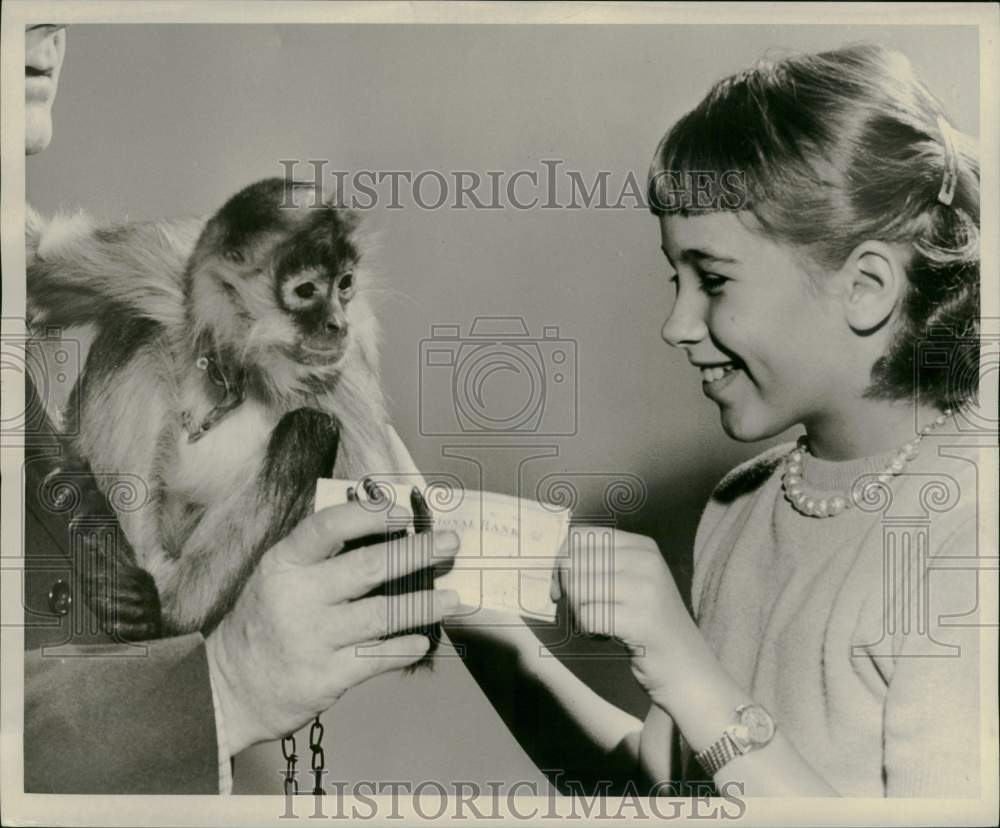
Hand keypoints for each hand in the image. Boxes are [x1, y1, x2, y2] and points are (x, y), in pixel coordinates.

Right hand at [205, 501, 460, 753]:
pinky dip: (405, 646)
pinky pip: (377, 657)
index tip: (403, 512)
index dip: (372, 514)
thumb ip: (322, 555)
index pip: (330, 525)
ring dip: (424, 604)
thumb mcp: (279, 578)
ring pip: (382, 615)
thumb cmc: (266, 623)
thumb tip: (385, 531)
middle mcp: (297, 596)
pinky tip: (423, 639)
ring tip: (452, 597)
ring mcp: (311, 638)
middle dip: (418, 552)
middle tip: (450, 544)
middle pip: (369, 567)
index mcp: (284, 563)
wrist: (228, 689)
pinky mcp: (324, 676)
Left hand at [553, 527, 703, 710]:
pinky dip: (586, 630)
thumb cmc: (648, 624)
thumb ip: (599, 565)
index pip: (581, 536)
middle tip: (578, 611)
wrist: (687, 668)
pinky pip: (588, 617)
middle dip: (566, 589)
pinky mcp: (641, 620)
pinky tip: (603, 636)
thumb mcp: (631, 582)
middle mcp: (646, 561)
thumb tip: (553, 562)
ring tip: (595, 623)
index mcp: (643, 546)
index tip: (562, 585)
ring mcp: (646, 589)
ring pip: (578, 588)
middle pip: (575, 562)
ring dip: (577, 612)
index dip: (561, 560)